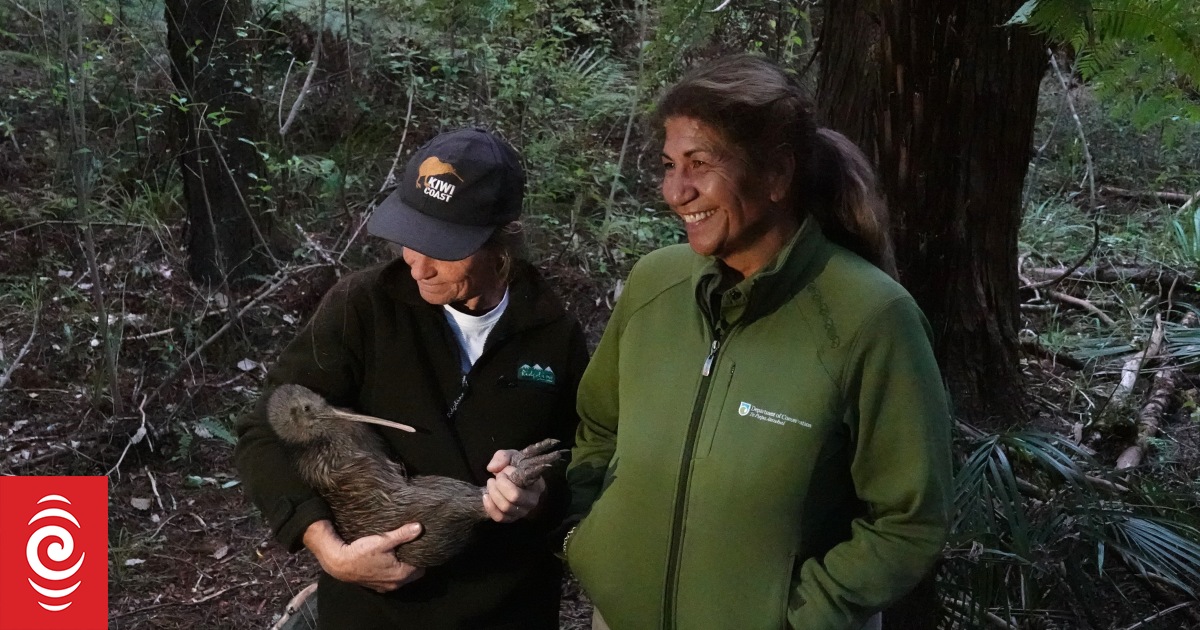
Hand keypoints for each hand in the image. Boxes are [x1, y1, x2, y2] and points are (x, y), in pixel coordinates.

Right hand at [303, 520, 424, 592]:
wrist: (339, 563)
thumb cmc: (361, 552)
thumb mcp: (383, 540)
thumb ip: (402, 534)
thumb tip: (419, 527)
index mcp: (401, 574)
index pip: (421, 566)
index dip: (421, 555)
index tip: (419, 544)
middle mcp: (395, 584)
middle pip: (414, 573)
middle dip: (414, 562)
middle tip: (411, 547)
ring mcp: (385, 587)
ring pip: (402, 577)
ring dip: (403, 567)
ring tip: (400, 552)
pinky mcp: (376, 586)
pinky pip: (391, 579)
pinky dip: (392, 571)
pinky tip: (388, 560)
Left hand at [483, 449, 545, 522]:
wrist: (515, 480)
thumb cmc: (516, 468)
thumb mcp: (511, 456)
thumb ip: (502, 457)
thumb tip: (492, 468)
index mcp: (537, 485)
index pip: (524, 483)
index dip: (507, 478)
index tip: (503, 470)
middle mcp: (532, 501)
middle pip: (514, 498)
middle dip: (499, 486)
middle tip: (495, 478)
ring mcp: (522, 511)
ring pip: (506, 508)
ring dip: (493, 494)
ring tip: (490, 484)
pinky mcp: (512, 518)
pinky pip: (500, 518)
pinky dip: (490, 507)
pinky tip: (486, 496)